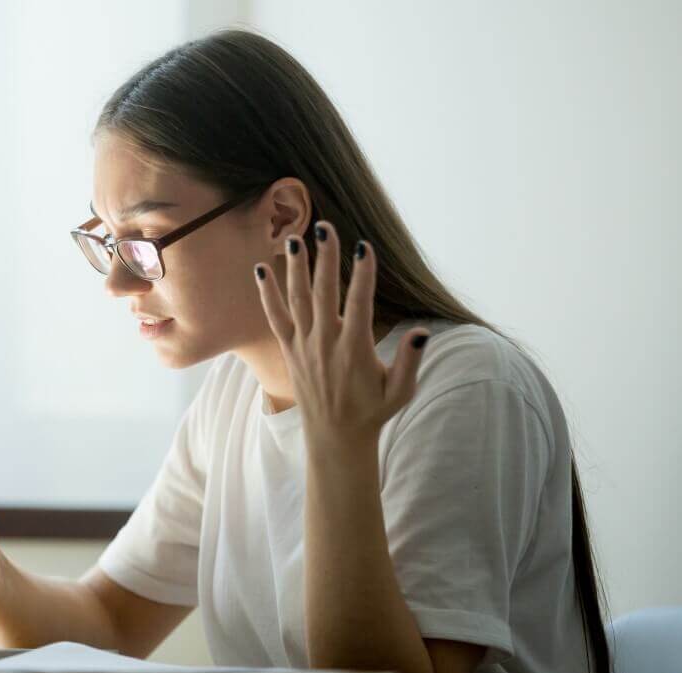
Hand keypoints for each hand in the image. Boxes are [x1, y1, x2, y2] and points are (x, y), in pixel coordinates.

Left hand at [254, 221, 430, 450]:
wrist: (335, 437)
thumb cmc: (373, 410)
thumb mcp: (400, 391)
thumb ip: (410, 361)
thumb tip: (421, 332)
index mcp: (355, 350)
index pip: (360, 305)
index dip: (363, 275)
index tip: (365, 246)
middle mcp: (326, 344)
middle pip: (324, 293)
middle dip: (325, 259)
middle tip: (325, 227)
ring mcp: (304, 346)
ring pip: (297, 300)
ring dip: (295, 268)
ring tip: (292, 238)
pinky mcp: (290, 351)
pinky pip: (275, 318)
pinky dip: (267, 294)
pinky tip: (260, 269)